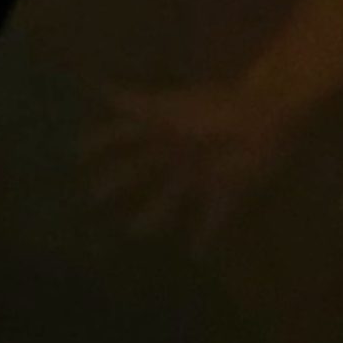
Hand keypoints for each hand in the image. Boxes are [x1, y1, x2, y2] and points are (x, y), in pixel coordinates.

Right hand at [90, 77, 299, 246]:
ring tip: (135, 233)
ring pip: (168, 199)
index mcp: (161, 130)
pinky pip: (212, 219)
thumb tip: (92, 86)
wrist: (266, 120)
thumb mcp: (165, 107)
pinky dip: (205, 237)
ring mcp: (199, 174)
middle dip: (117, 185)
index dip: (100, 144)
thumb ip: (131, 103)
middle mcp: (175, 153)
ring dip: (152, 215)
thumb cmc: (213, 112)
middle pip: (140, 171)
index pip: (122, 136)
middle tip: (93, 200)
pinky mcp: (225, 192)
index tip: (76, 154)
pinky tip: (195, 256)